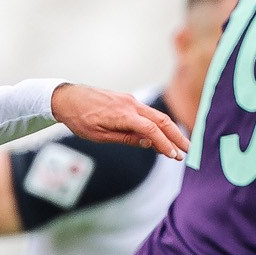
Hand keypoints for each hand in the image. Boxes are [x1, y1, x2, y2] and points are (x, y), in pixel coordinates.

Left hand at [51, 84, 187, 159]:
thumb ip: (125, 138)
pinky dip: (158, 125)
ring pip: (157, 115)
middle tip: (188, 151)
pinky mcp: (127, 100)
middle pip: (161, 120)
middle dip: (177, 136)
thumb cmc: (79, 119)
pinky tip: (161, 137)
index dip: (165, 144)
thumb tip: (148, 143)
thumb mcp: (99, 135)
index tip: (175, 156)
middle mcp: (130, 104)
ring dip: (170, 131)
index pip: (151, 130)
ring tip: (180, 146)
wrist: (67, 98)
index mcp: (123, 114)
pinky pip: (147, 113)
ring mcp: (130, 100)